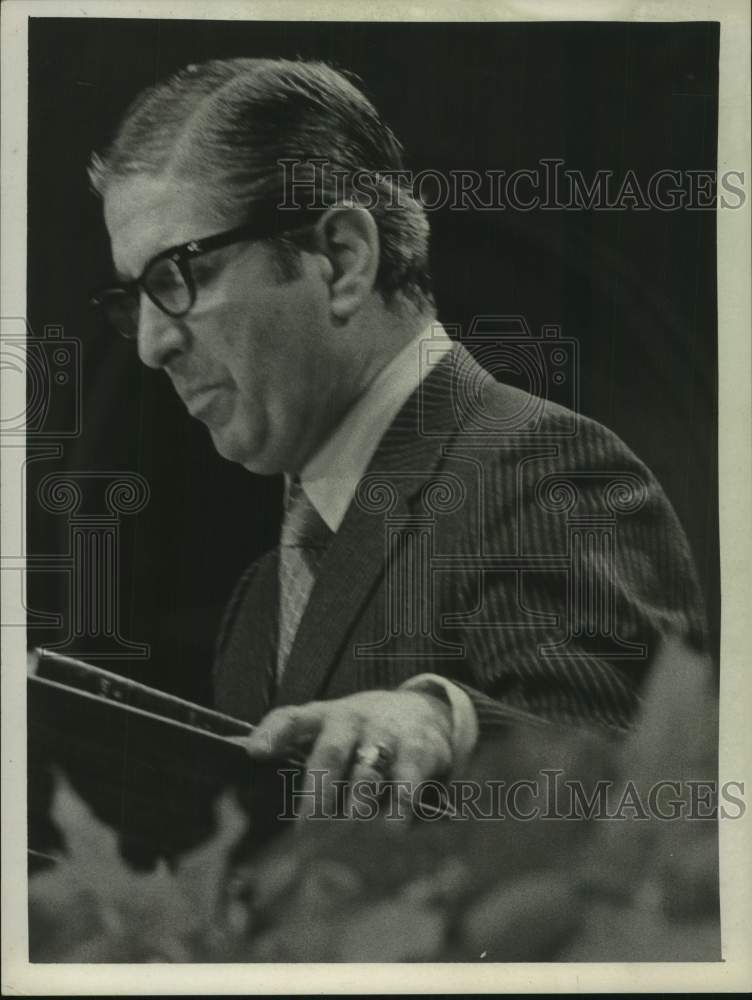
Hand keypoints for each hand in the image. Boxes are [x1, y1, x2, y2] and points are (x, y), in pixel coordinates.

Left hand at [240, 689, 453, 818]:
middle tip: (305, 829)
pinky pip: (408, 780)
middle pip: (329, 752)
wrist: (422, 712)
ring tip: (350, 831)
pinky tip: (394, 829)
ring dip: (357, 801)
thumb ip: (290, 753)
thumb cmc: (358, 736)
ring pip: (367, 770)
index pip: (291, 718)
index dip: (272, 734)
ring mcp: (386, 735)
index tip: (255, 753)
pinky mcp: (419, 751)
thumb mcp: (327, 733)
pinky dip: (400, 805)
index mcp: (321, 718)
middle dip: (317, 790)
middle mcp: (351, 722)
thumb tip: (244, 777)